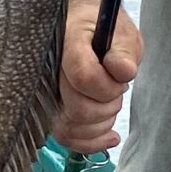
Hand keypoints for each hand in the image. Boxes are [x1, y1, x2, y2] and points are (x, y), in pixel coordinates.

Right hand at [52, 0, 143, 155]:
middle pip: (78, 108)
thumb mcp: (122, 31)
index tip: (120, 77)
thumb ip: (124, 50)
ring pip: (70, 127)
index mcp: (67, 43)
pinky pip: (65, 138)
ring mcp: (46, 93)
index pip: (83, 76)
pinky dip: (91, 142)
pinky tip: (110, 136)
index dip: (108, 86)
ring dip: (101, 123)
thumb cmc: (104, 30)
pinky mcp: (50, 111)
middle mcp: (49, 70)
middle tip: (117, 89)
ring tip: (110, 103)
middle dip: (107, 106)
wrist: (84, 29)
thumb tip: (124, 71)